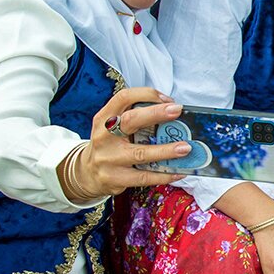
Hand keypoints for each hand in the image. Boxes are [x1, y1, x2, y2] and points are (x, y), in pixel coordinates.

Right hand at [70, 88, 192, 198]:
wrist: (88, 174)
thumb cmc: (109, 145)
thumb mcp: (112, 127)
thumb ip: (134, 117)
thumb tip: (171, 113)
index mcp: (104, 118)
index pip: (123, 98)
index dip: (146, 94)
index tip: (167, 99)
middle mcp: (104, 136)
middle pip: (130, 120)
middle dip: (156, 114)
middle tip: (177, 111)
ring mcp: (109, 159)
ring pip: (141, 153)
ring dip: (166, 150)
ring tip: (186, 147)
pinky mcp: (115, 179)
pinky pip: (144, 177)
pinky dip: (164, 174)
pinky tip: (179, 171)